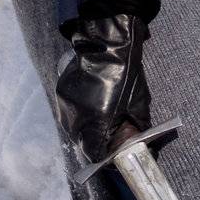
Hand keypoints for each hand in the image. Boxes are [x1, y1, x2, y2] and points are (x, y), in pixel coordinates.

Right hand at [55, 8, 151, 163]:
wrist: (106, 42)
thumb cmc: (128, 73)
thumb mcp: (139, 104)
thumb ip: (134, 129)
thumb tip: (136, 146)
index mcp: (95, 123)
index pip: (95, 155)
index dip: (106, 158)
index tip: (114, 155)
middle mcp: (75, 119)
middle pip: (84, 144)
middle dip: (98, 143)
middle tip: (111, 137)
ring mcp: (64, 106)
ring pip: (75, 129)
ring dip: (88, 129)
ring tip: (101, 119)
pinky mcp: (60, 95)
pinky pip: (70, 114)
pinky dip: (81, 114)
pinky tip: (92, 103)